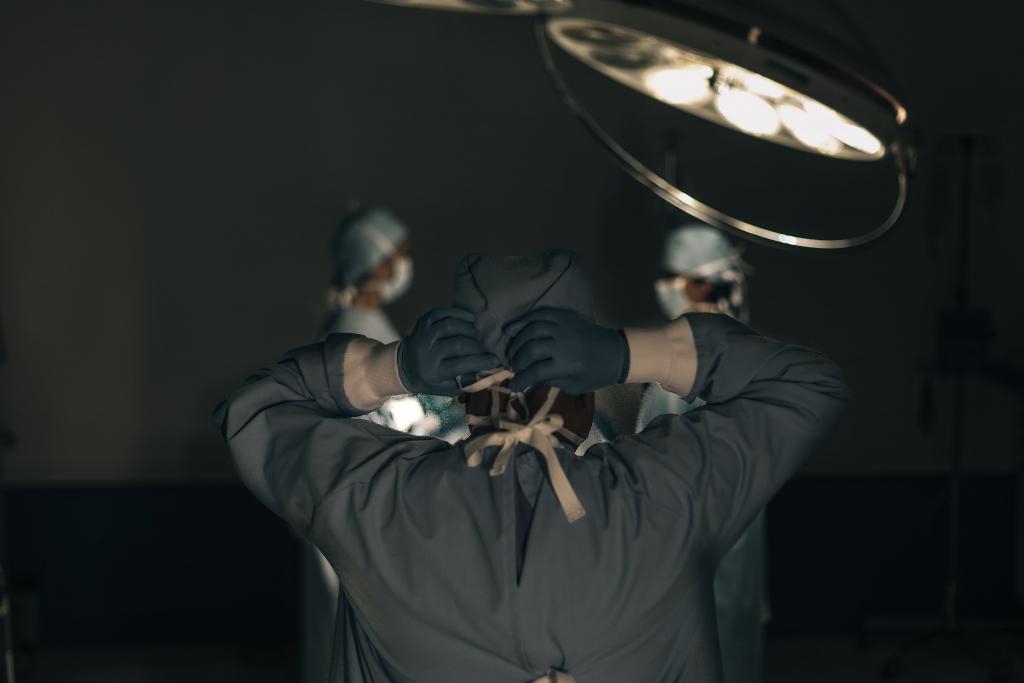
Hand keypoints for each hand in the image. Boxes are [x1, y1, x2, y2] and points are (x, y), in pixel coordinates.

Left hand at [398, 307, 499, 395]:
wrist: (403, 365)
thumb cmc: (430, 379)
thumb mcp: (444, 388)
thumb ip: (463, 382)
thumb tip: (487, 372)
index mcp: (432, 372)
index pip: (461, 365)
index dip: (481, 361)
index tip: (496, 360)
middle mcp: (425, 352)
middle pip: (457, 344)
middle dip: (477, 346)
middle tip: (485, 348)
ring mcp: (423, 335)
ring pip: (450, 326)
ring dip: (469, 330)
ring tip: (478, 336)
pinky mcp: (422, 322)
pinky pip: (442, 313)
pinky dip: (458, 313)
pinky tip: (471, 319)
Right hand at [504, 308, 627, 393]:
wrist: (616, 352)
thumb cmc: (596, 374)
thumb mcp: (574, 386)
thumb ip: (550, 381)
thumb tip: (527, 378)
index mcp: (568, 365)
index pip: (536, 372)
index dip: (520, 380)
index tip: (513, 386)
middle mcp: (564, 344)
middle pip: (531, 350)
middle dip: (517, 360)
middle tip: (513, 367)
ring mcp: (564, 327)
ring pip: (532, 330)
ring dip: (517, 342)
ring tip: (511, 352)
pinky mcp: (565, 316)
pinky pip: (540, 315)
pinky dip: (524, 321)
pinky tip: (512, 329)